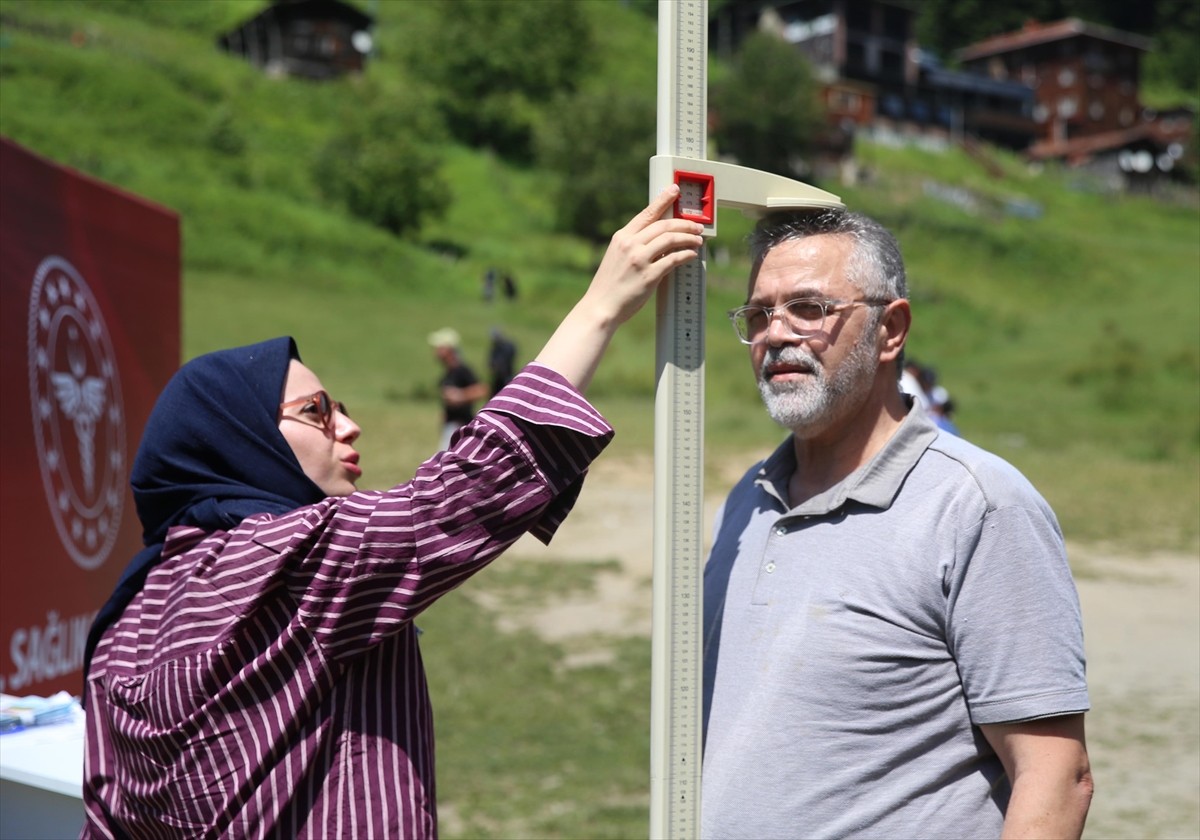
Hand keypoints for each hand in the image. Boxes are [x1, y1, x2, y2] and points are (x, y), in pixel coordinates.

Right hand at [582, 185, 704, 326]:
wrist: (601, 306)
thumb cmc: (609, 285)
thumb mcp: (617, 257)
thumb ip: (634, 245)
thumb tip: (659, 239)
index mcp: (622, 237)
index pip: (646, 214)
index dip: (663, 200)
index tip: (674, 191)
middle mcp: (630, 244)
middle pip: (663, 225)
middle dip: (684, 224)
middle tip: (696, 227)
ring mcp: (639, 259)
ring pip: (670, 239)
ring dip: (688, 238)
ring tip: (697, 241)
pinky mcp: (648, 276)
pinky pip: (673, 260)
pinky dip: (685, 255)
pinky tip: (691, 255)